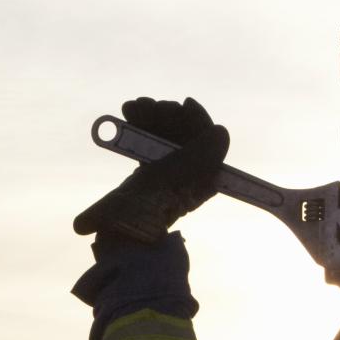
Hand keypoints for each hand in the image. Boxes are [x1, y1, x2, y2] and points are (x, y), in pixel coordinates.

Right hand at [74, 97, 229, 243]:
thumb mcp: (177, 178)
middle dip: (168, 116)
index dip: (198, 120)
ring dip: (151, 117)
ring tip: (132, 107)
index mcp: (204, 179)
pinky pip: (150, 145)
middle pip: (185, 135)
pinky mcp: (148, 176)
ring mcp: (168, 175)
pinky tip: (128, 115)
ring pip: (166, 136)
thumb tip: (220, 132)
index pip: (208, 140)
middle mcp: (189, 176)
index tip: (184, 105)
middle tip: (147, 106)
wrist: (120, 234)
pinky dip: (140, 129)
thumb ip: (201, 154)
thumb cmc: (150, 207)